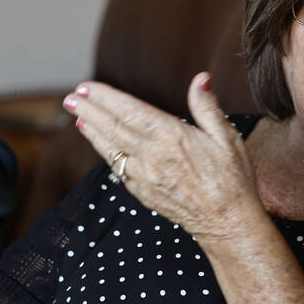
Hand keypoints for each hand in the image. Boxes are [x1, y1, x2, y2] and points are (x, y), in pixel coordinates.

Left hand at [63, 72, 261, 245]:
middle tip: (70, 97)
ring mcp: (144, 176)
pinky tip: (99, 142)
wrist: (227, 224)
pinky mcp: (142, 192)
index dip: (105, 98)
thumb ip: (207, 107)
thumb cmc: (233, 180)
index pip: (130, 111)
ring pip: (111, 148)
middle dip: (89, 110)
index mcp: (172, 137)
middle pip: (113, 128)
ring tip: (77, 115)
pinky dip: (105, 151)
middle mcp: (153, 156)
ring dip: (91, 130)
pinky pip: (118, 167)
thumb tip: (200, 79)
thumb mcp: (228, 138)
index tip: (86, 87)